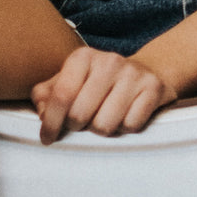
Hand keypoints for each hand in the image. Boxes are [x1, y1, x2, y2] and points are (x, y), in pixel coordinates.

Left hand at [31, 46, 176, 143]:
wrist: (145, 71)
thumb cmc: (97, 82)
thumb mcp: (70, 81)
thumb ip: (46, 95)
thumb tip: (42, 113)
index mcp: (83, 57)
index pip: (61, 96)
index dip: (51, 123)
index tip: (47, 139)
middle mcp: (108, 61)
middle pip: (80, 115)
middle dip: (78, 127)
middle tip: (83, 122)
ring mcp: (133, 74)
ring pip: (104, 125)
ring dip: (102, 129)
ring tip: (105, 117)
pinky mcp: (153, 88)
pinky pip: (130, 126)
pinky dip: (125, 128)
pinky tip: (124, 115)